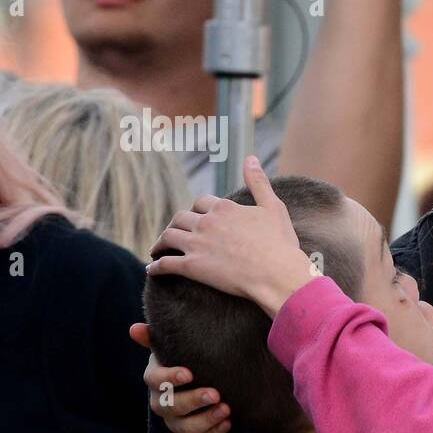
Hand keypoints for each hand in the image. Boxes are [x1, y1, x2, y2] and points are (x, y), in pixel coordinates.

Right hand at [130, 324, 231, 432]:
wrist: (204, 380)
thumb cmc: (188, 360)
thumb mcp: (174, 347)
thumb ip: (156, 338)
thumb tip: (135, 328)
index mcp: (156, 378)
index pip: (155, 379)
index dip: (170, 377)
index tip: (189, 373)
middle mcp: (161, 402)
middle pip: (171, 406)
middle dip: (193, 401)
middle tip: (215, 394)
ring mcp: (175, 421)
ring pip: (185, 427)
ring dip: (206, 419)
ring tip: (226, 409)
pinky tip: (228, 422)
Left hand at [147, 157, 316, 318]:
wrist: (276, 274)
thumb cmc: (279, 243)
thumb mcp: (273, 207)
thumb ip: (258, 182)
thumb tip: (250, 157)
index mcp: (224, 208)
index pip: (202, 202)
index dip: (198, 209)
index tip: (198, 217)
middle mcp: (206, 222)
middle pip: (180, 218)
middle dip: (176, 224)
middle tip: (175, 233)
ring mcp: (197, 244)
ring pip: (168, 237)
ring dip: (161, 242)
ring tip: (158, 249)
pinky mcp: (192, 267)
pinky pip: (166, 264)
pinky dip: (156, 266)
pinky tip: (152, 270)